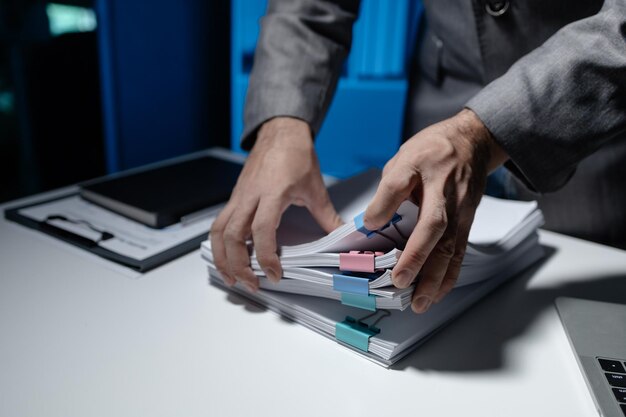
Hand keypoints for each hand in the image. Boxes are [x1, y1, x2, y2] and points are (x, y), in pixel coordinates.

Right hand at [210, 117, 342, 291]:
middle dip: (238, 264)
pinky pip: (220, 222)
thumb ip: (327, 216)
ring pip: (219, 231)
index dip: (266, 256)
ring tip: (230, 277)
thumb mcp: (315, 188)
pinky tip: (227, 257)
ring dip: (222, 257)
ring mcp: (239, 196)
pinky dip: (220, 243)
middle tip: (250, 283)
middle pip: (232, 236)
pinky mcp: (234, 197)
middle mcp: (250, 196)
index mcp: (272, 193)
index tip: (273, 273)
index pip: (262, 230)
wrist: (280, 132)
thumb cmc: (295, 155)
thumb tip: (341, 235)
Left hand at [363, 109, 507, 312]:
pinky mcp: (467, 223)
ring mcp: (461, 211)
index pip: (401, 185)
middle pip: (435, 228)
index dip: (386, 204)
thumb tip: (372, 222)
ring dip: (436, 277)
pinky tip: (437, 293)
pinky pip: (459, 253)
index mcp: (425, 170)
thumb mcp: (404, 158)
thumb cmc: (435, 150)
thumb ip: (388, 189)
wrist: (474, 142)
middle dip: (418, 258)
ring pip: (451, 247)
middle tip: (401, 283)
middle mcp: (447, 194)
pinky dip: (449, 276)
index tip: (370, 225)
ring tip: (420, 301)